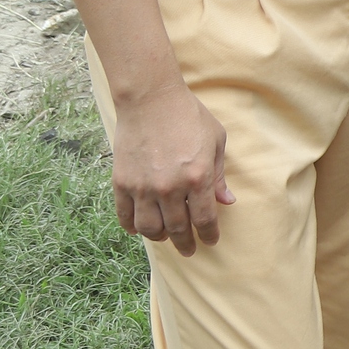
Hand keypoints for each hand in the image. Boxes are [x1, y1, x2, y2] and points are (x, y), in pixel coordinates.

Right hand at [111, 81, 233, 253]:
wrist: (151, 98)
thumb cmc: (189, 116)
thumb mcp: (216, 141)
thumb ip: (219, 175)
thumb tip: (226, 202)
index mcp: (197, 177)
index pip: (204, 219)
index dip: (208, 234)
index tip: (211, 241)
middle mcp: (170, 187)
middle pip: (177, 229)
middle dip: (186, 243)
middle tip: (189, 250)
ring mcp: (143, 187)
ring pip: (150, 229)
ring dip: (160, 237)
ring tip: (167, 237)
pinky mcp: (122, 183)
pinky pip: (125, 217)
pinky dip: (133, 228)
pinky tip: (141, 228)